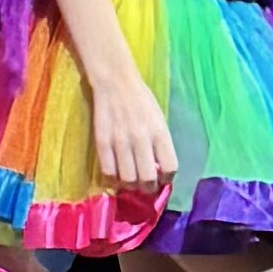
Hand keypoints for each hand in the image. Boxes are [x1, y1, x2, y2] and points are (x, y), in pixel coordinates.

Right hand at [86, 57, 178, 203]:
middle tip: (147, 187)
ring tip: (131, 182)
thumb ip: (160, 143)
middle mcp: (141, 139)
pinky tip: (116, 175)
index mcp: (160, 132)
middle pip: (148, 178)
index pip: (170, 167)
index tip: (163, 178)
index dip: (168, 178)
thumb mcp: (159, 119)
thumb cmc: (141, 100)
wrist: (115, 83)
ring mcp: (120, 141)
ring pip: (128, 179)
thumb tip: (159, 169)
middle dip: (149, 188)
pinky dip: (113, 179)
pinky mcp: (102, 142)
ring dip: (131, 186)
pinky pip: (108, 171)